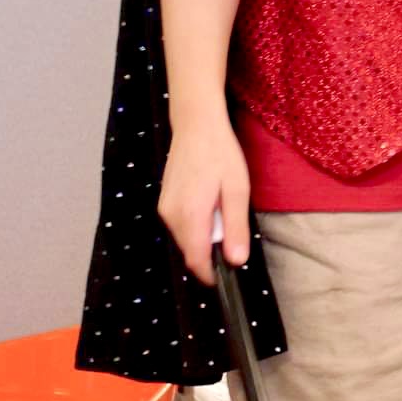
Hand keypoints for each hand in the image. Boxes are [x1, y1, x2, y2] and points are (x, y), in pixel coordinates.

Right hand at [158, 115, 250, 285]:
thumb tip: (236, 260)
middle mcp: (171, 215)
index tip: (227, 275)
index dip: (211, 274)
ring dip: (203, 238)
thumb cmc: (221, 154)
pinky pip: (180, 226)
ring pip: (185, 240)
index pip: (196, 261)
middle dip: (210, 253)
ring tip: (222, 211)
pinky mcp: (164, 202)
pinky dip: (195, 226)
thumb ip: (235, 227)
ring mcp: (164, 208)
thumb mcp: (237, 190)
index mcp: (190, 215)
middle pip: (190, 252)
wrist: (195, 124)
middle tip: (232, 233)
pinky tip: (209, 205)